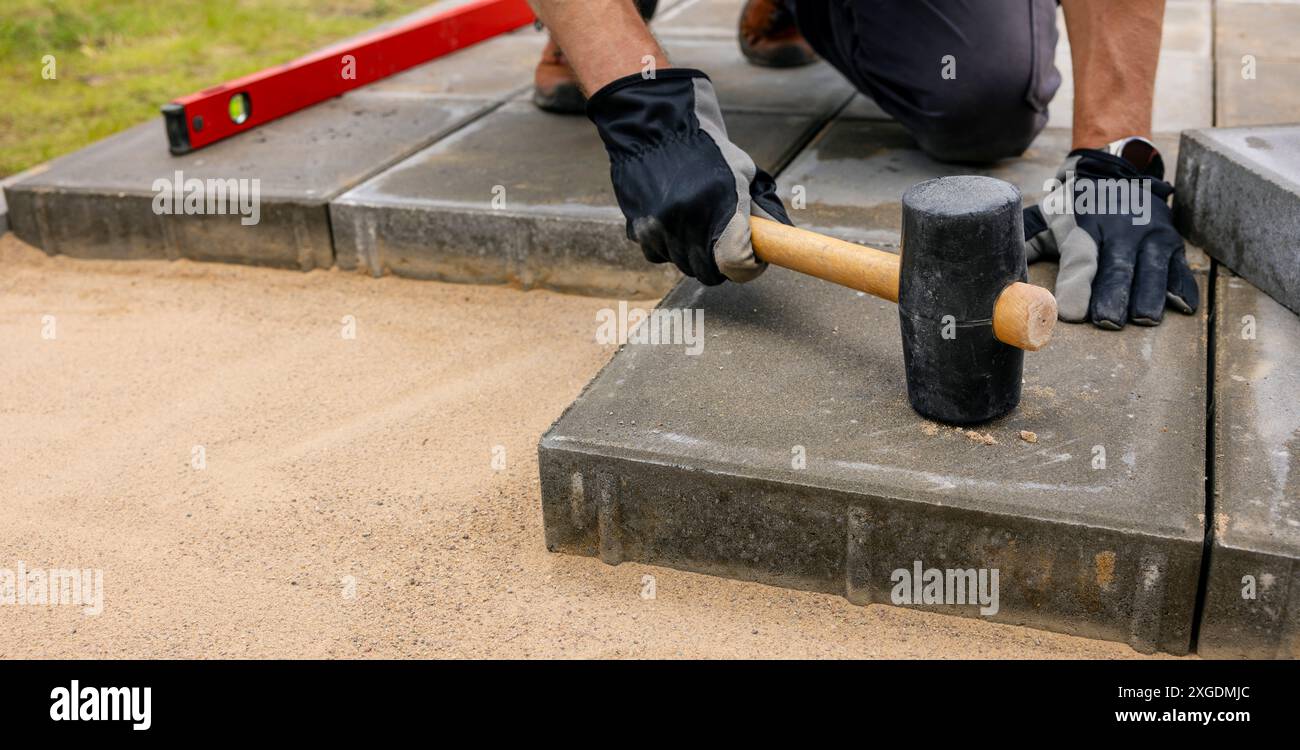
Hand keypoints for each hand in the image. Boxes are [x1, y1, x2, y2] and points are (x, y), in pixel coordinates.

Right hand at [586, 69, 790, 284]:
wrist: (657, 127)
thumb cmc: (707, 148)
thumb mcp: (743, 172)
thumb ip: (761, 208)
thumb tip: (781, 236)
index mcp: (722, 205)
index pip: (736, 263)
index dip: (748, 268)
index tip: (753, 260)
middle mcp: (689, 220)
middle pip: (709, 272)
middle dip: (722, 264)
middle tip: (726, 244)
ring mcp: (661, 227)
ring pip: (683, 265)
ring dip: (693, 254)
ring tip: (698, 225)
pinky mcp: (639, 227)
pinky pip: (657, 255)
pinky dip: (667, 246)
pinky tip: (673, 223)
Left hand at [1023, 142, 1198, 328]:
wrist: (1117, 171)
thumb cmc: (1075, 206)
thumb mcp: (1048, 216)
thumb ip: (1026, 241)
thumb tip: (996, 266)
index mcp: (1085, 227)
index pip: (1080, 259)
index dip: (1076, 285)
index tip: (1070, 312)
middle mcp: (1121, 230)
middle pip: (1118, 267)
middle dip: (1113, 295)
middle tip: (1108, 322)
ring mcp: (1150, 236)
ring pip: (1151, 268)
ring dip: (1148, 295)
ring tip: (1143, 319)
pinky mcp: (1172, 244)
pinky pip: (1180, 267)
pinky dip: (1183, 287)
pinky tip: (1182, 306)